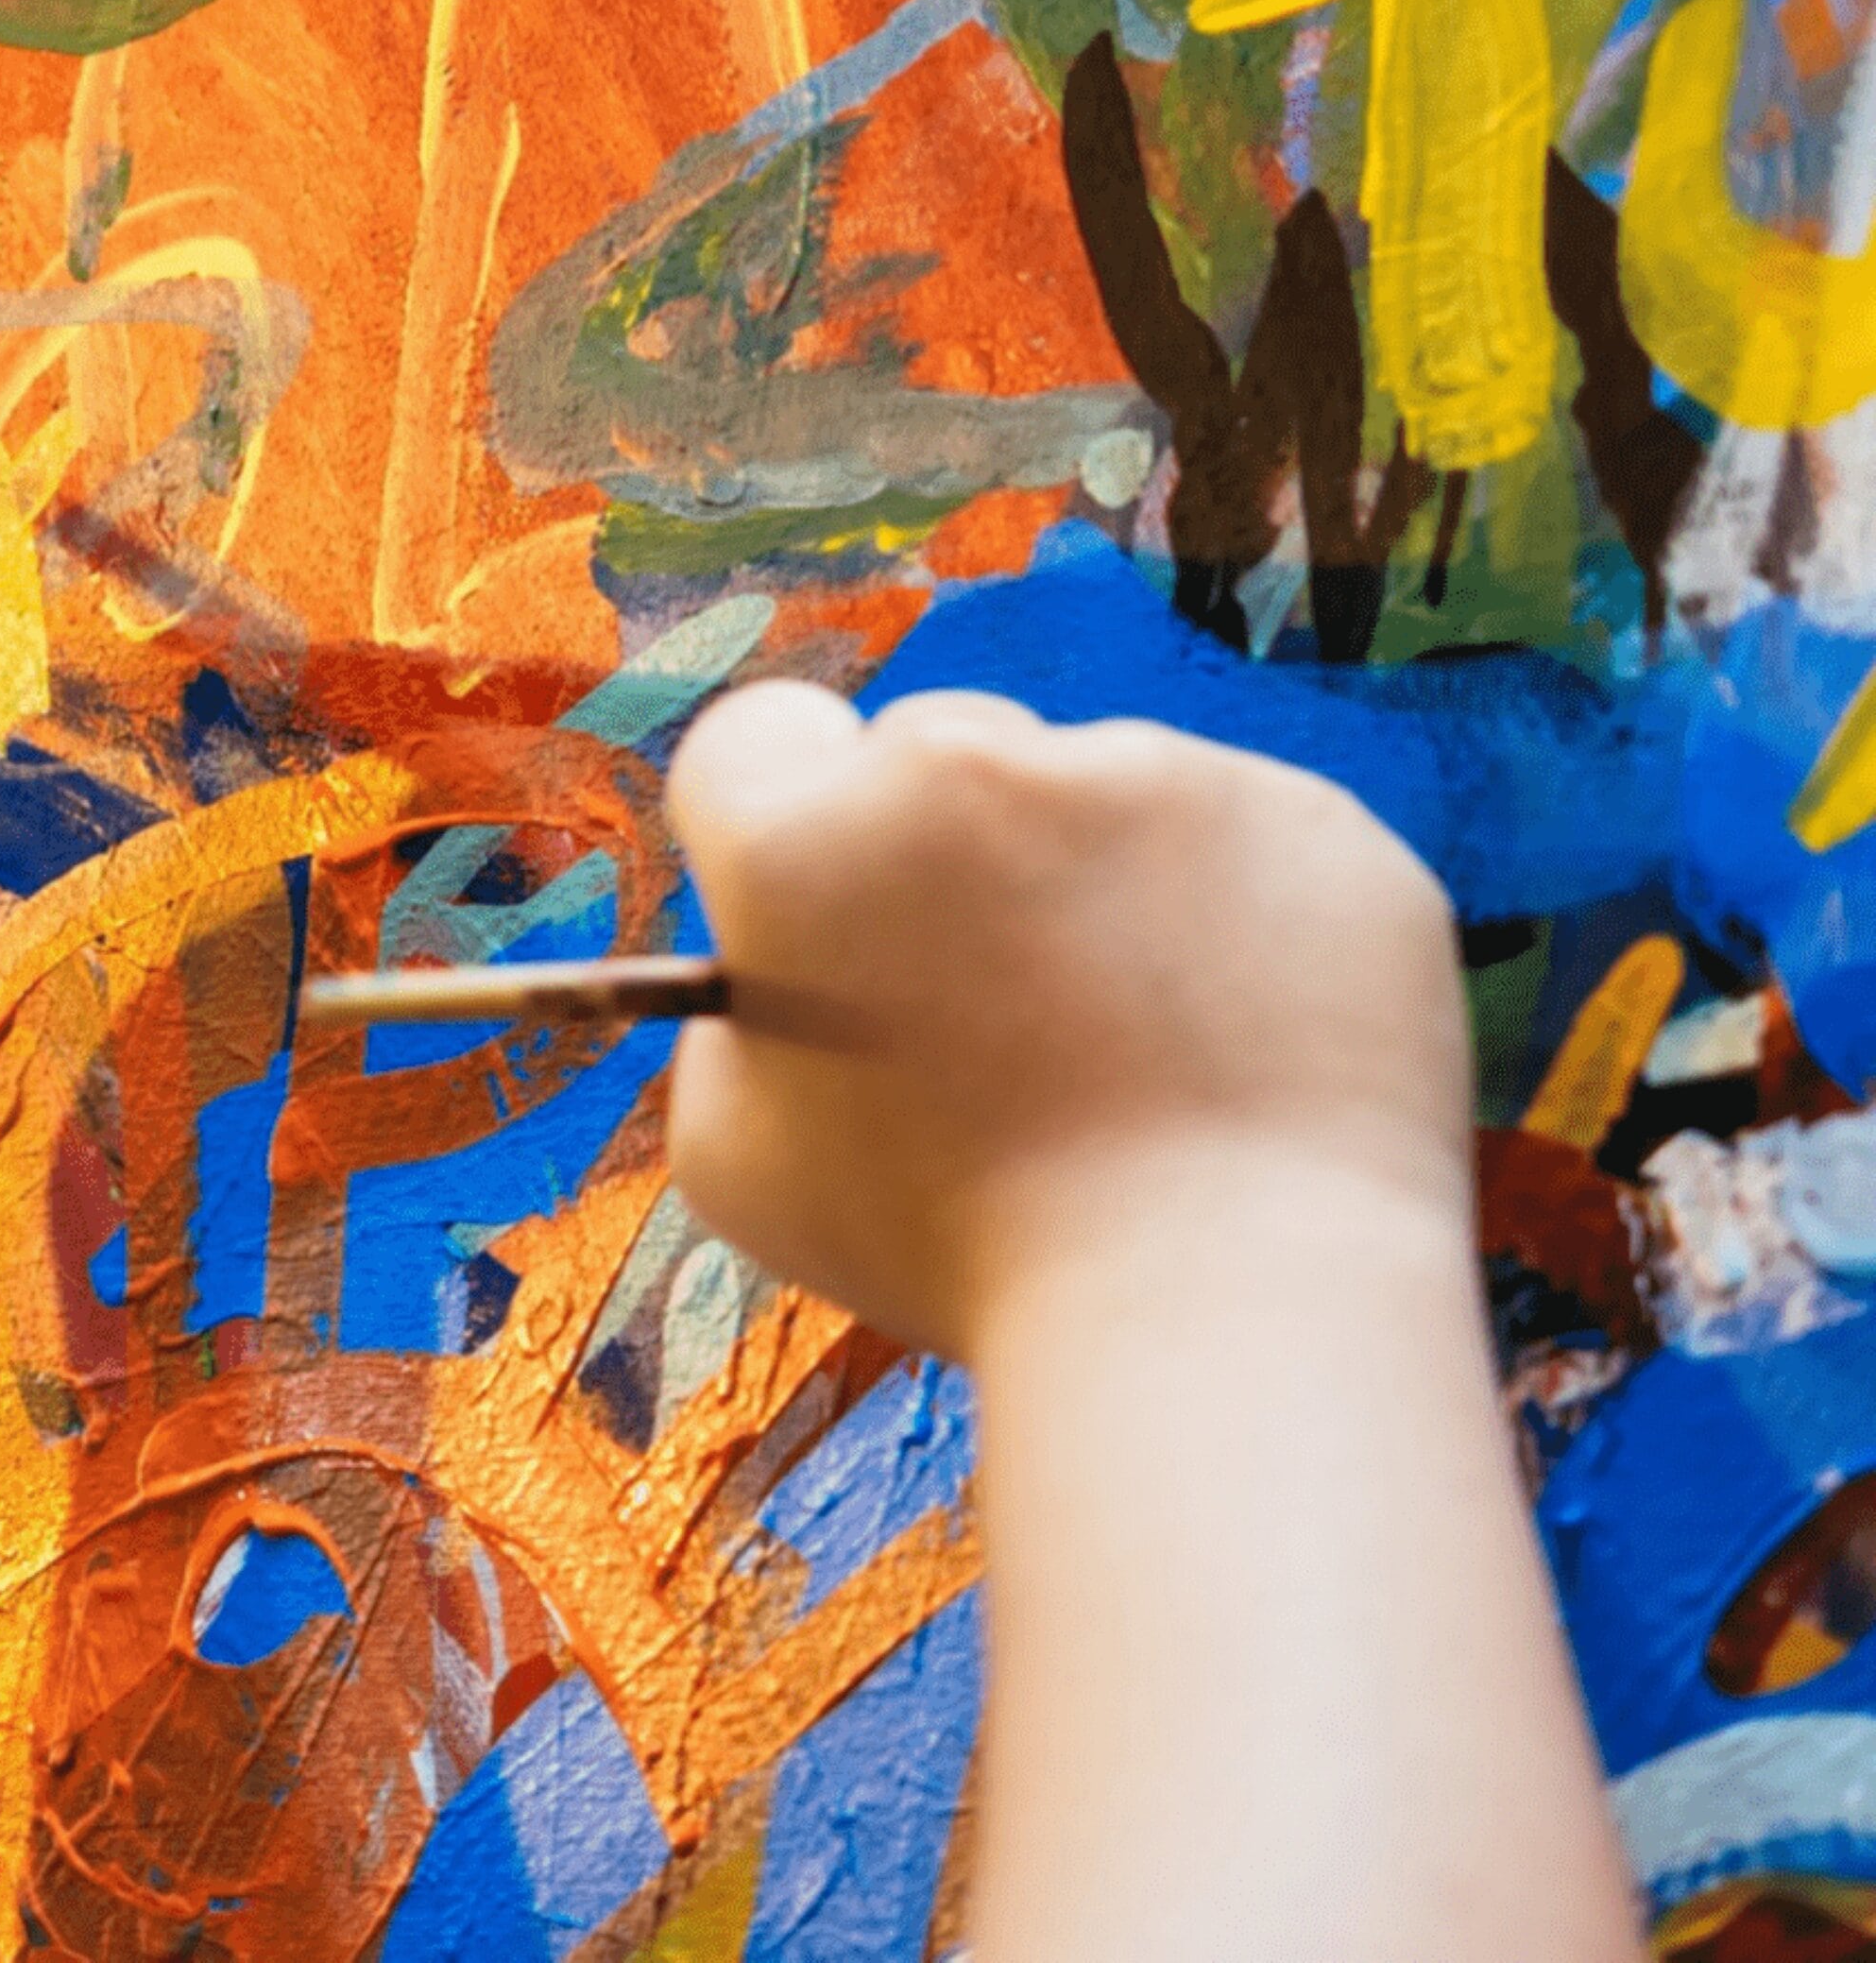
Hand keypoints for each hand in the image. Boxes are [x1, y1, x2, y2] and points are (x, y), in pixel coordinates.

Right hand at [661, 683, 1469, 1356]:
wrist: (1225, 1311)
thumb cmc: (954, 1256)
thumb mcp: (741, 1160)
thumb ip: (737, 1022)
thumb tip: (787, 967)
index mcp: (809, 836)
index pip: (757, 737)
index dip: (786, 826)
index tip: (835, 910)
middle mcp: (982, 768)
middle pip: (940, 747)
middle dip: (952, 847)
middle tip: (995, 1006)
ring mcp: (1167, 777)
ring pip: (1105, 795)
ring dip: (1100, 886)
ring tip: (1134, 1059)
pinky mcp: (1312, 824)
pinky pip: (1244, 844)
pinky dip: (1234, 927)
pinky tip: (1231, 1051)